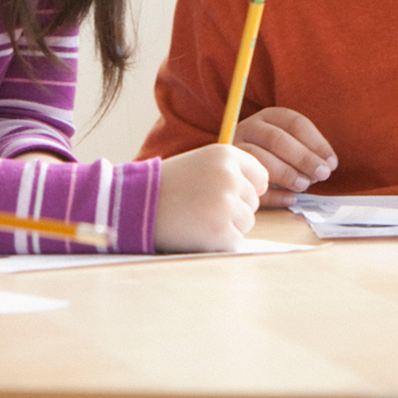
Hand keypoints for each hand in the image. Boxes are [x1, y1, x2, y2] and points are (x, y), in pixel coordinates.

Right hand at [153, 144, 268, 252]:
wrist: (133, 206)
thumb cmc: (165, 186)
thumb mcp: (200, 163)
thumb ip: (230, 171)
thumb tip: (263, 189)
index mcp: (226, 155)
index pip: (260, 177)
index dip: (243, 188)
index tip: (221, 192)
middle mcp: (229, 176)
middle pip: (252, 202)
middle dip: (232, 208)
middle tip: (199, 205)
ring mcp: (226, 204)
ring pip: (246, 222)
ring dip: (226, 225)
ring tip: (196, 217)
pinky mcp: (221, 231)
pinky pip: (235, 240)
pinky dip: (218, 242)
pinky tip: (195, 231)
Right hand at [234, 107, 338, 208]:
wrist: (228, 172)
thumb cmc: (269, 158)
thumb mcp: (287, 145)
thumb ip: (306, 151)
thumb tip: (327, 165)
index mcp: (268, 118)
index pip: (295, 122)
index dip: (316, 143)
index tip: (332, 163)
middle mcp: (249, 128)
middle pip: (276, 138)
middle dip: (303, 157)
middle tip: (322, 175)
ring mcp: (235, 149)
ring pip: (259, 157)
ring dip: (286, 172)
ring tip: (303, 186)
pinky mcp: (227, 172)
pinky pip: (250, 182)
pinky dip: (272, 193)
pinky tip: (289, 199)